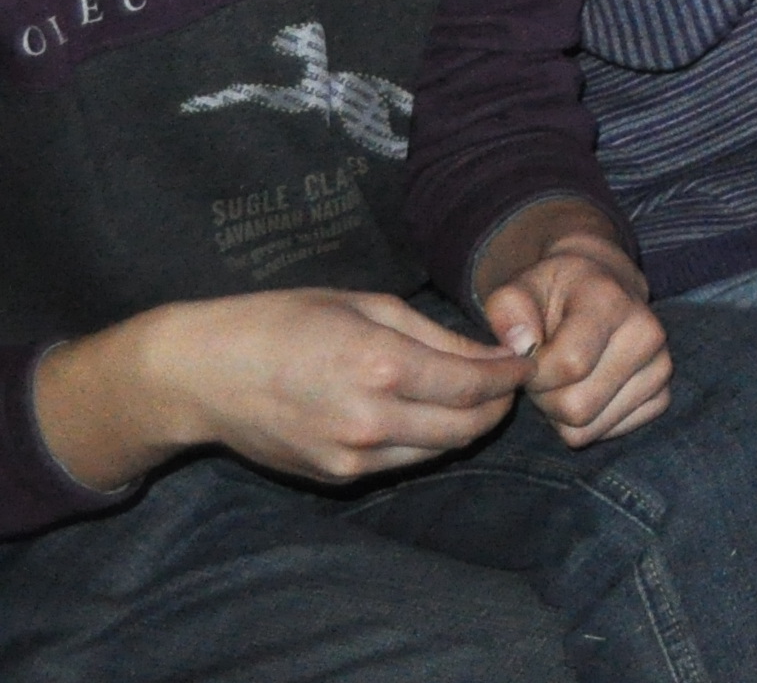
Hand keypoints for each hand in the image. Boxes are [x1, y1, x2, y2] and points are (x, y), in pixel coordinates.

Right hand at [137, 290, 529, 483]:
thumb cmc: (284, 322)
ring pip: (439, 452)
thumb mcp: (367, 306)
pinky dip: (425, 443)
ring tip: (473, 398)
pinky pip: (401, 464)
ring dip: (467, 427)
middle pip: (467, 427)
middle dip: (498, 406)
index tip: (525, 362)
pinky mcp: (335, 477)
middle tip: (508, 384)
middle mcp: (370, 420)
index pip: (474, 384)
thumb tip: (495, 353)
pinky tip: (425, 415)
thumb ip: (437, 335)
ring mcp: (351, 456)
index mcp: (381, 366)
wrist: (203, 375)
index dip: (510, 375)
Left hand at [480, 241, 668, 449]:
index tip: (527, 356)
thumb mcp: (519, 288)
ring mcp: (660, 367)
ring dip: (562, 412)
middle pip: (577, 408)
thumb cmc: (552, 293)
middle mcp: (647, 334)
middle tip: (544, 370)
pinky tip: (585, 388)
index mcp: (612, 302)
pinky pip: (605, 435)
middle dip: (545, 398)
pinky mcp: (663, 396)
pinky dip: (586, 422)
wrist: (601, 288)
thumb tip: (522, 346)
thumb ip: (507, 311)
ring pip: (588, 428)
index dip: (534, 373)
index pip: (570, 365)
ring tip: (564, 377)